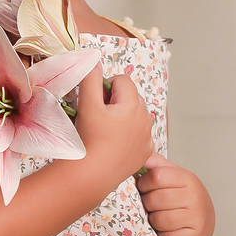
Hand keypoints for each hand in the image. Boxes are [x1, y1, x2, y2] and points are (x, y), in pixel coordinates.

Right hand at [75, 67, 155, 183]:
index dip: (105, 88)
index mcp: (133, 104)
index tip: (94, 103)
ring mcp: (148, 136)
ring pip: (135, 115)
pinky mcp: (146, 152)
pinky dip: (128, 135)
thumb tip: (94, 59)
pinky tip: (114, 144)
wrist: (92, 176)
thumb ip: (91, 78)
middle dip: (114, 102)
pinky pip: (139, 134)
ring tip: (105, 132)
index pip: (122, 80)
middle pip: (130, 97)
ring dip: (122, 117)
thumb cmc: (88, 139)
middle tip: (97, 118)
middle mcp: (146, 118)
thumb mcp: (87, 104)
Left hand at [135, 154, 214, 235]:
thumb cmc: (181, 197)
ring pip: (159, 220)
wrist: (203, 222)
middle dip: (147, 204)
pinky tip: (169, 231)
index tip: (145, 188)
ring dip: (154, 221)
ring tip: (161, 217)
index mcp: (188, 178)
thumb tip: (141, 152)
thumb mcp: (172, 177)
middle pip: (154, 200)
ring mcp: (197, 218)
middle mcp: (195, 196)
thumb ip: (156, 164)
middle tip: (153, 206)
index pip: (156, 177)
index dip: (144, 183)